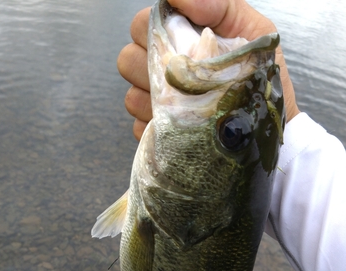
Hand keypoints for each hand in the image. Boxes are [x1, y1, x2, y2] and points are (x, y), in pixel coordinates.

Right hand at [117, 0, 299, 140]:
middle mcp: (161, 70)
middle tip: (187, 80)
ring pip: (131, 97)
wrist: (266, 127)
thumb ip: (219, 5)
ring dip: (158, 102)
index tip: (184, 48)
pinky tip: (185, 128)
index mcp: (178, 40)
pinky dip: (160, 129)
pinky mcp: (157, 134)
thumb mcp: (253, 33)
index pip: (141, 25)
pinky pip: (140, 129)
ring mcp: (155, 103)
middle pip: (128, 59)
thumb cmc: (260, 79)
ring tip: (190, 107)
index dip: (155, 33)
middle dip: (154, 69)